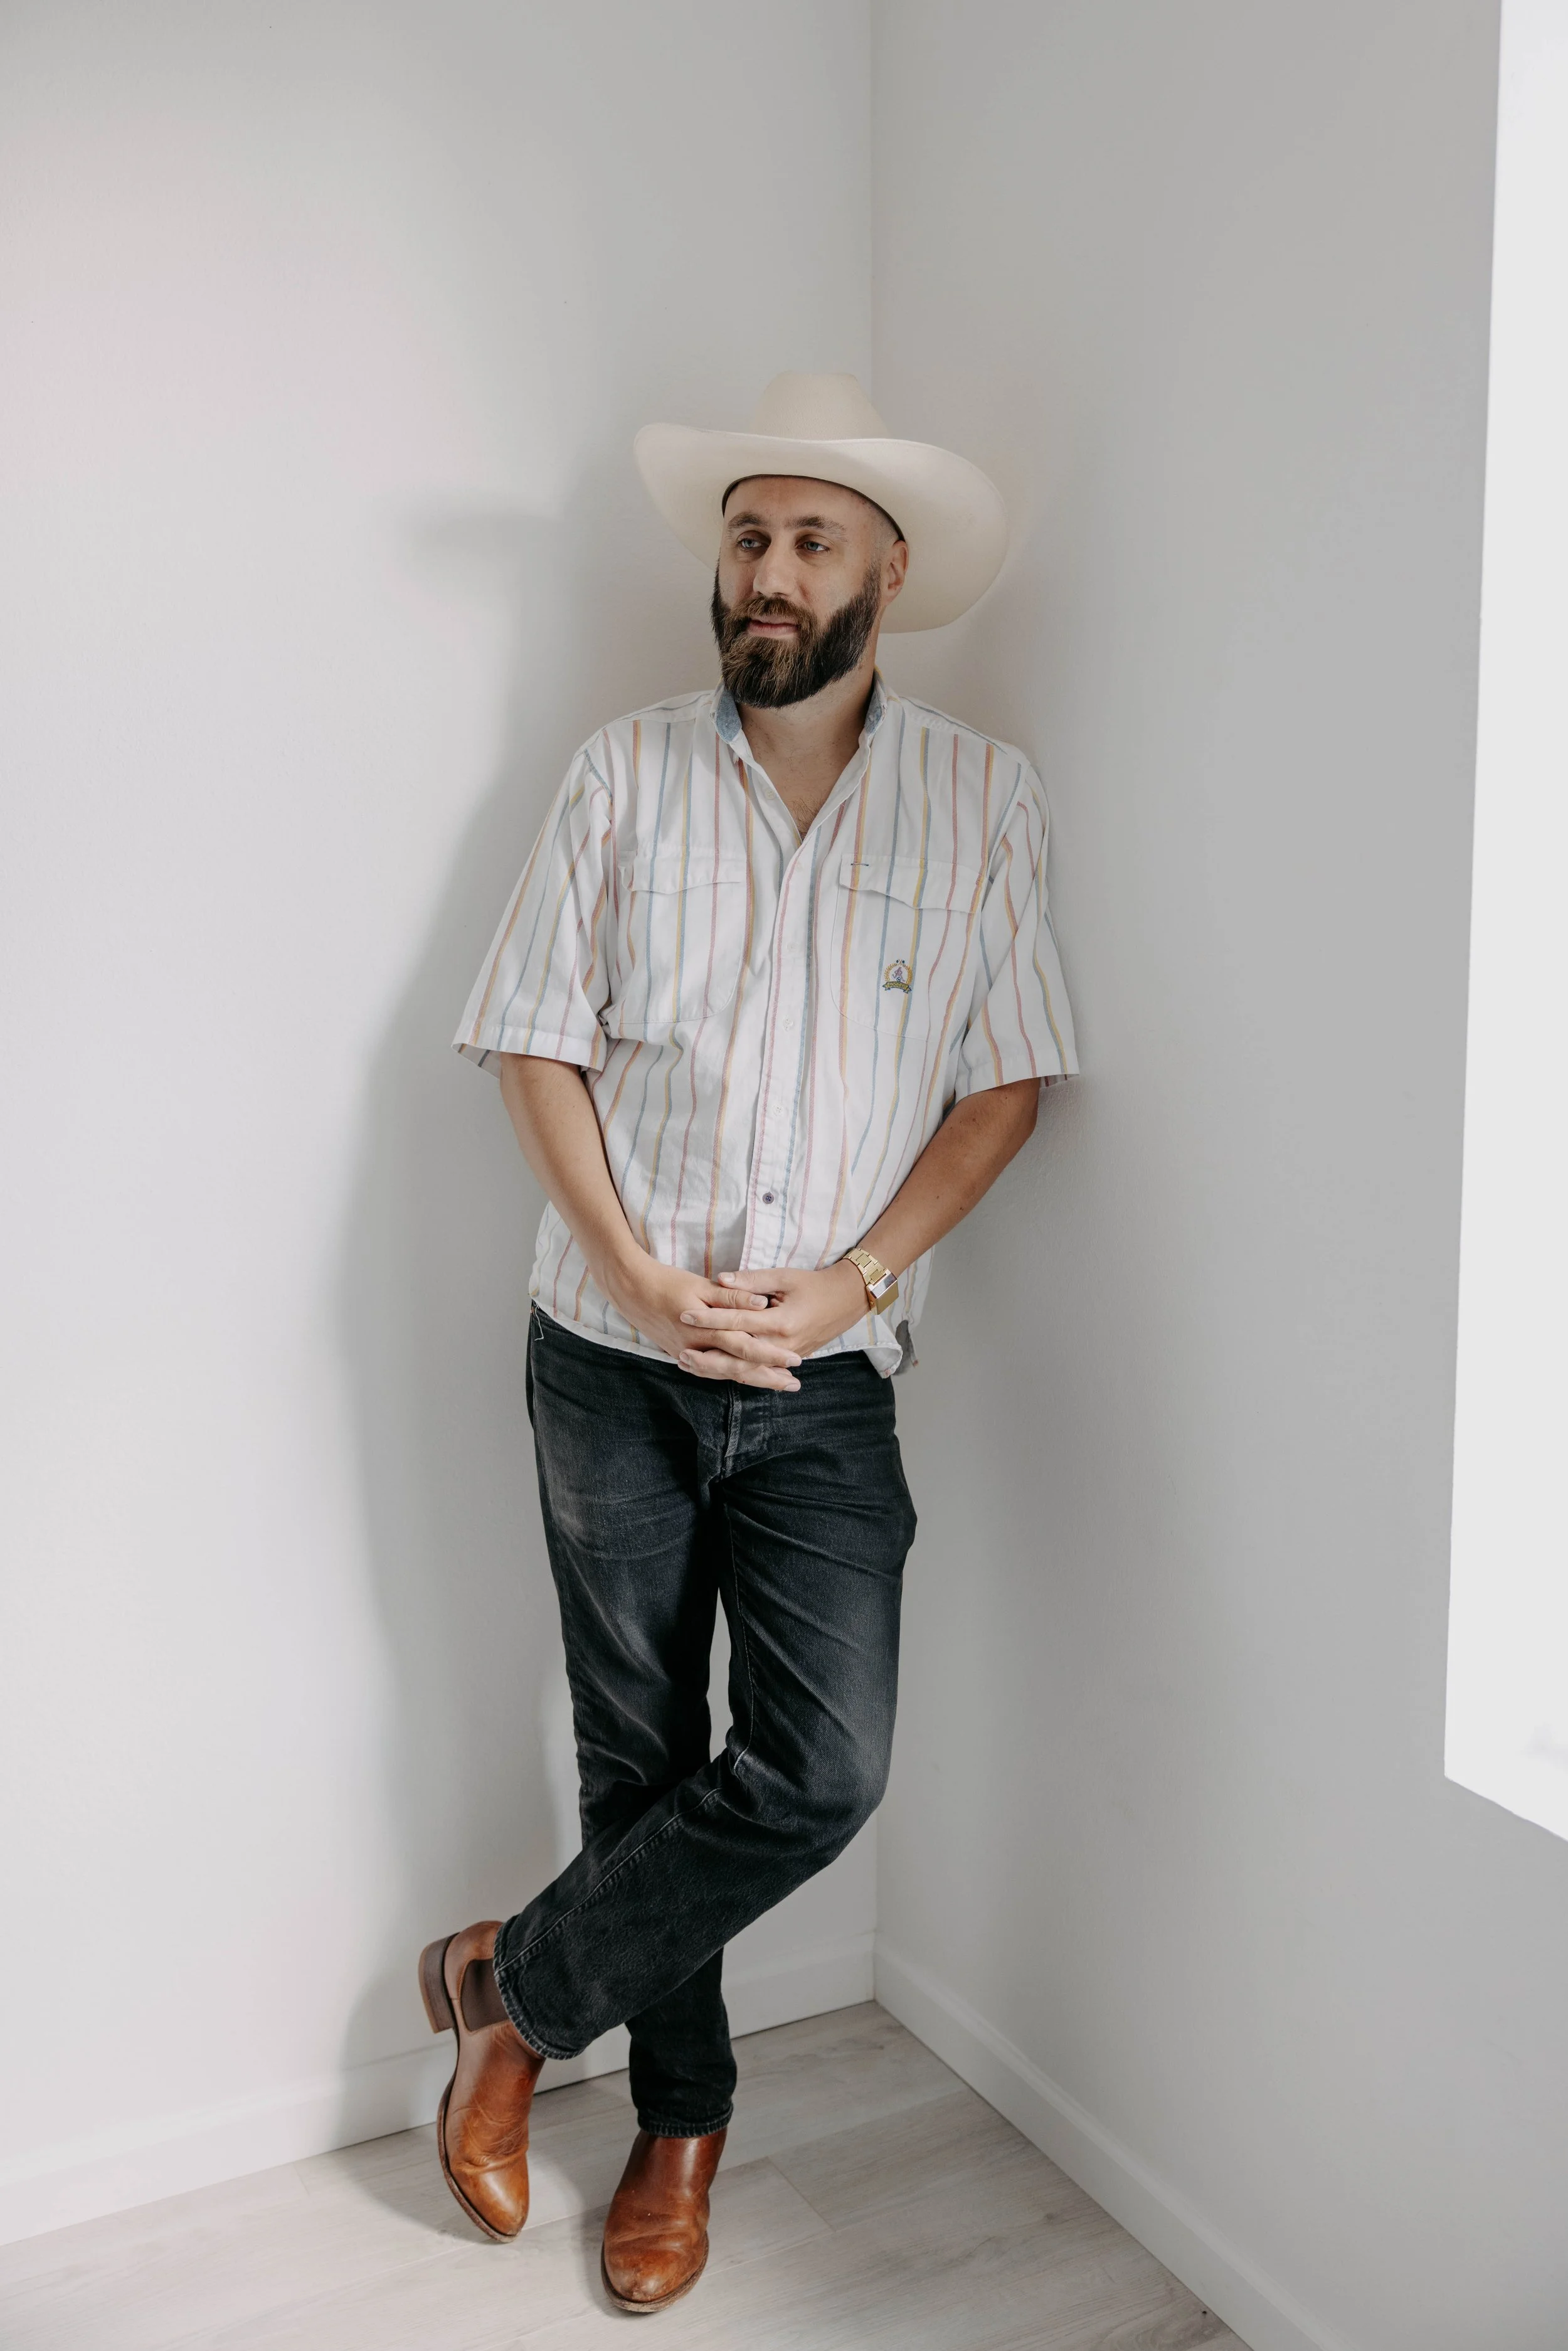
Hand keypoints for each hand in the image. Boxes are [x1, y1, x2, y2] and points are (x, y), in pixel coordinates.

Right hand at [603, 1251, 803, 1390]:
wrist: (629, 1290)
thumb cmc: (666, 1282)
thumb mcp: (700, 1285)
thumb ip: (732, 1297)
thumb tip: (762, 1304)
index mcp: (706, 1330)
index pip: (746, 1348)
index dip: (772, 1356)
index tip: (796, 1361)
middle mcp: (697, 1349)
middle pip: (739, 1369)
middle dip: (768, 1377)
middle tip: (794, 1385)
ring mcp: (687, 1354)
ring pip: (725, 1374)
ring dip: (752, 1379)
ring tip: (776, 1384)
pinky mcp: (680, 1354)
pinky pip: (710, 1371)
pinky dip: (729, 1375)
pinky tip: (743, 1379)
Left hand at [674, 1261, 870, 1386]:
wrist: (846, 1301)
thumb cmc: (814, 1284)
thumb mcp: (784, 1276)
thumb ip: (751, 1281)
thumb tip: (721, 1279)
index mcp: (780, 1321)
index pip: (737, 1321)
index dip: (709, 1318)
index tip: (685, 1314)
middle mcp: (781, 1344)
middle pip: (737, 1356)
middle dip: (707, 1356)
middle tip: (679, 1354)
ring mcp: (785, 1356)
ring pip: (746, 1369)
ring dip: (716, 1369)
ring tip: (689, 1366)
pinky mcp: (787, 1360)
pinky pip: (757, 1370)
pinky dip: (735, 1372)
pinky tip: (714, 1372)